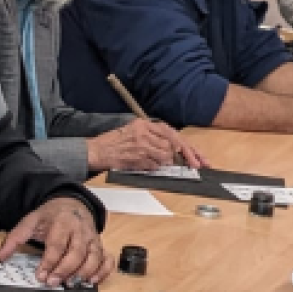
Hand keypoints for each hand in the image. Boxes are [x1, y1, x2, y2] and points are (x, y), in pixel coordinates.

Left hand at [0, 197, 111, 286]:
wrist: (71, 204)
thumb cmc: (50, 216)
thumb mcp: (30, 221)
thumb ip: (15, 238)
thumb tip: (0, 256)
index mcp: (62, 222)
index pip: (56, 245)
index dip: (49, 262)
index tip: (40, 275)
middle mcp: (80, 230)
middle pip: (76, 252)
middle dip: (65, 270)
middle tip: (53, 283)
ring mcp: (92, 238)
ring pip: (93, 257)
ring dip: (84, 273)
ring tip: (72, 284)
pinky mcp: (100, 245)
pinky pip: (107, 259)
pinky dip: (103, 271)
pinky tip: (92, 281)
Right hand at [86, 119, 205, 170]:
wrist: (94, 151)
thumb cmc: (111, 143)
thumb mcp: (131, 131)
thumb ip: (150, 136)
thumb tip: (170, 149)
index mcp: (142, 124)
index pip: (170, 132)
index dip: (186, 144)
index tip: (197, 154)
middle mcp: (143, 132)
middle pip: (172, 143)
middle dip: (188, 155)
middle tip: (198, 165)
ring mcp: (141, 145)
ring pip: (165, 155)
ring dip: (167, 162)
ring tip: (159, 163)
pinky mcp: (137, 158)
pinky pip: (155, 165)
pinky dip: (156, 167)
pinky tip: (150, 166)